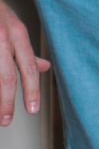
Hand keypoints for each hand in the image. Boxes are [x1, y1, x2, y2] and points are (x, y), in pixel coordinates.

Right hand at [0, 0, 50, 125]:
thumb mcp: (15, 28)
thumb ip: (27, 50)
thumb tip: (45, 67)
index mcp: (17, 33)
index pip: (28, 67)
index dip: (32, 90)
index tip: (32, 110)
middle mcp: (3, 37)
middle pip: (7, 76)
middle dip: (7, 102)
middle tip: (7, 120)